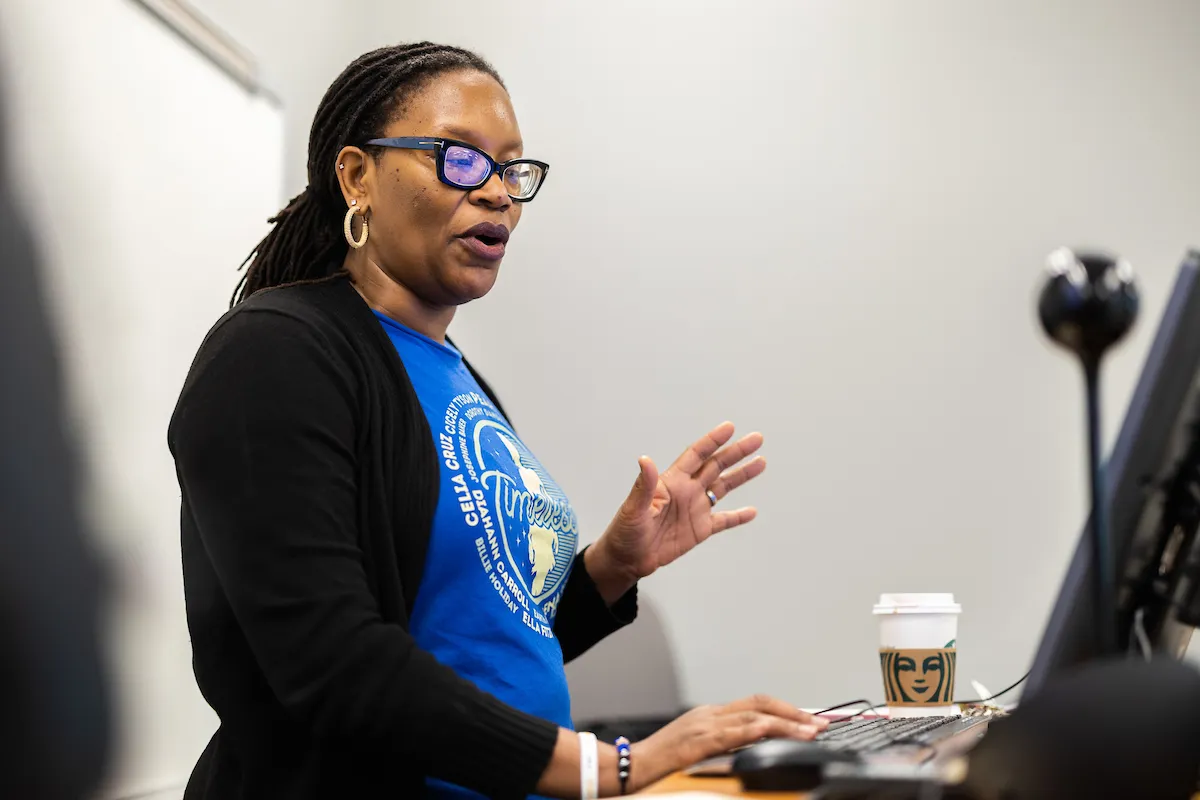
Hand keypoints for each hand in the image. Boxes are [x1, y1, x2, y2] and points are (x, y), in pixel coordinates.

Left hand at [588, 422, 766, 596]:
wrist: (627, 559)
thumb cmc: (625, 531)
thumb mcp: (634, 507)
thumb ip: (644, 485)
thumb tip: (645, 459)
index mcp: (672, 482)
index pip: (696, 455)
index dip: (712, 441)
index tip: (730, 428)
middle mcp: (687, 491)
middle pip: (716, 466)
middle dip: (736, 452)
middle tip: (757, 439)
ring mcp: (695, 509)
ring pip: (723, 487)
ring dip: (741, 475)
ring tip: (761, 462)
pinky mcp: (699, 530)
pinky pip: (723, 520)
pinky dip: (738, 516)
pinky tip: (752, 511)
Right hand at [624, 695, 826, 792]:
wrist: (628, 766)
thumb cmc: (659, 763)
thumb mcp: (695, 749)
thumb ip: (721, 745)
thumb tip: (753, 748)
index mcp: (710, 715)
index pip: (756, 704)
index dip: (785, 710)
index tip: (809, 720)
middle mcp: (710, 714)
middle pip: (760, 703)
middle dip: (794, 712)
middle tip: (820, 724)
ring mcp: (704, 725)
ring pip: (755, 716)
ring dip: (788, 723)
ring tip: (812, 732)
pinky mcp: (698, 743)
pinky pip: (735, 733)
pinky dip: (759, 731)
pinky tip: (776, 734)